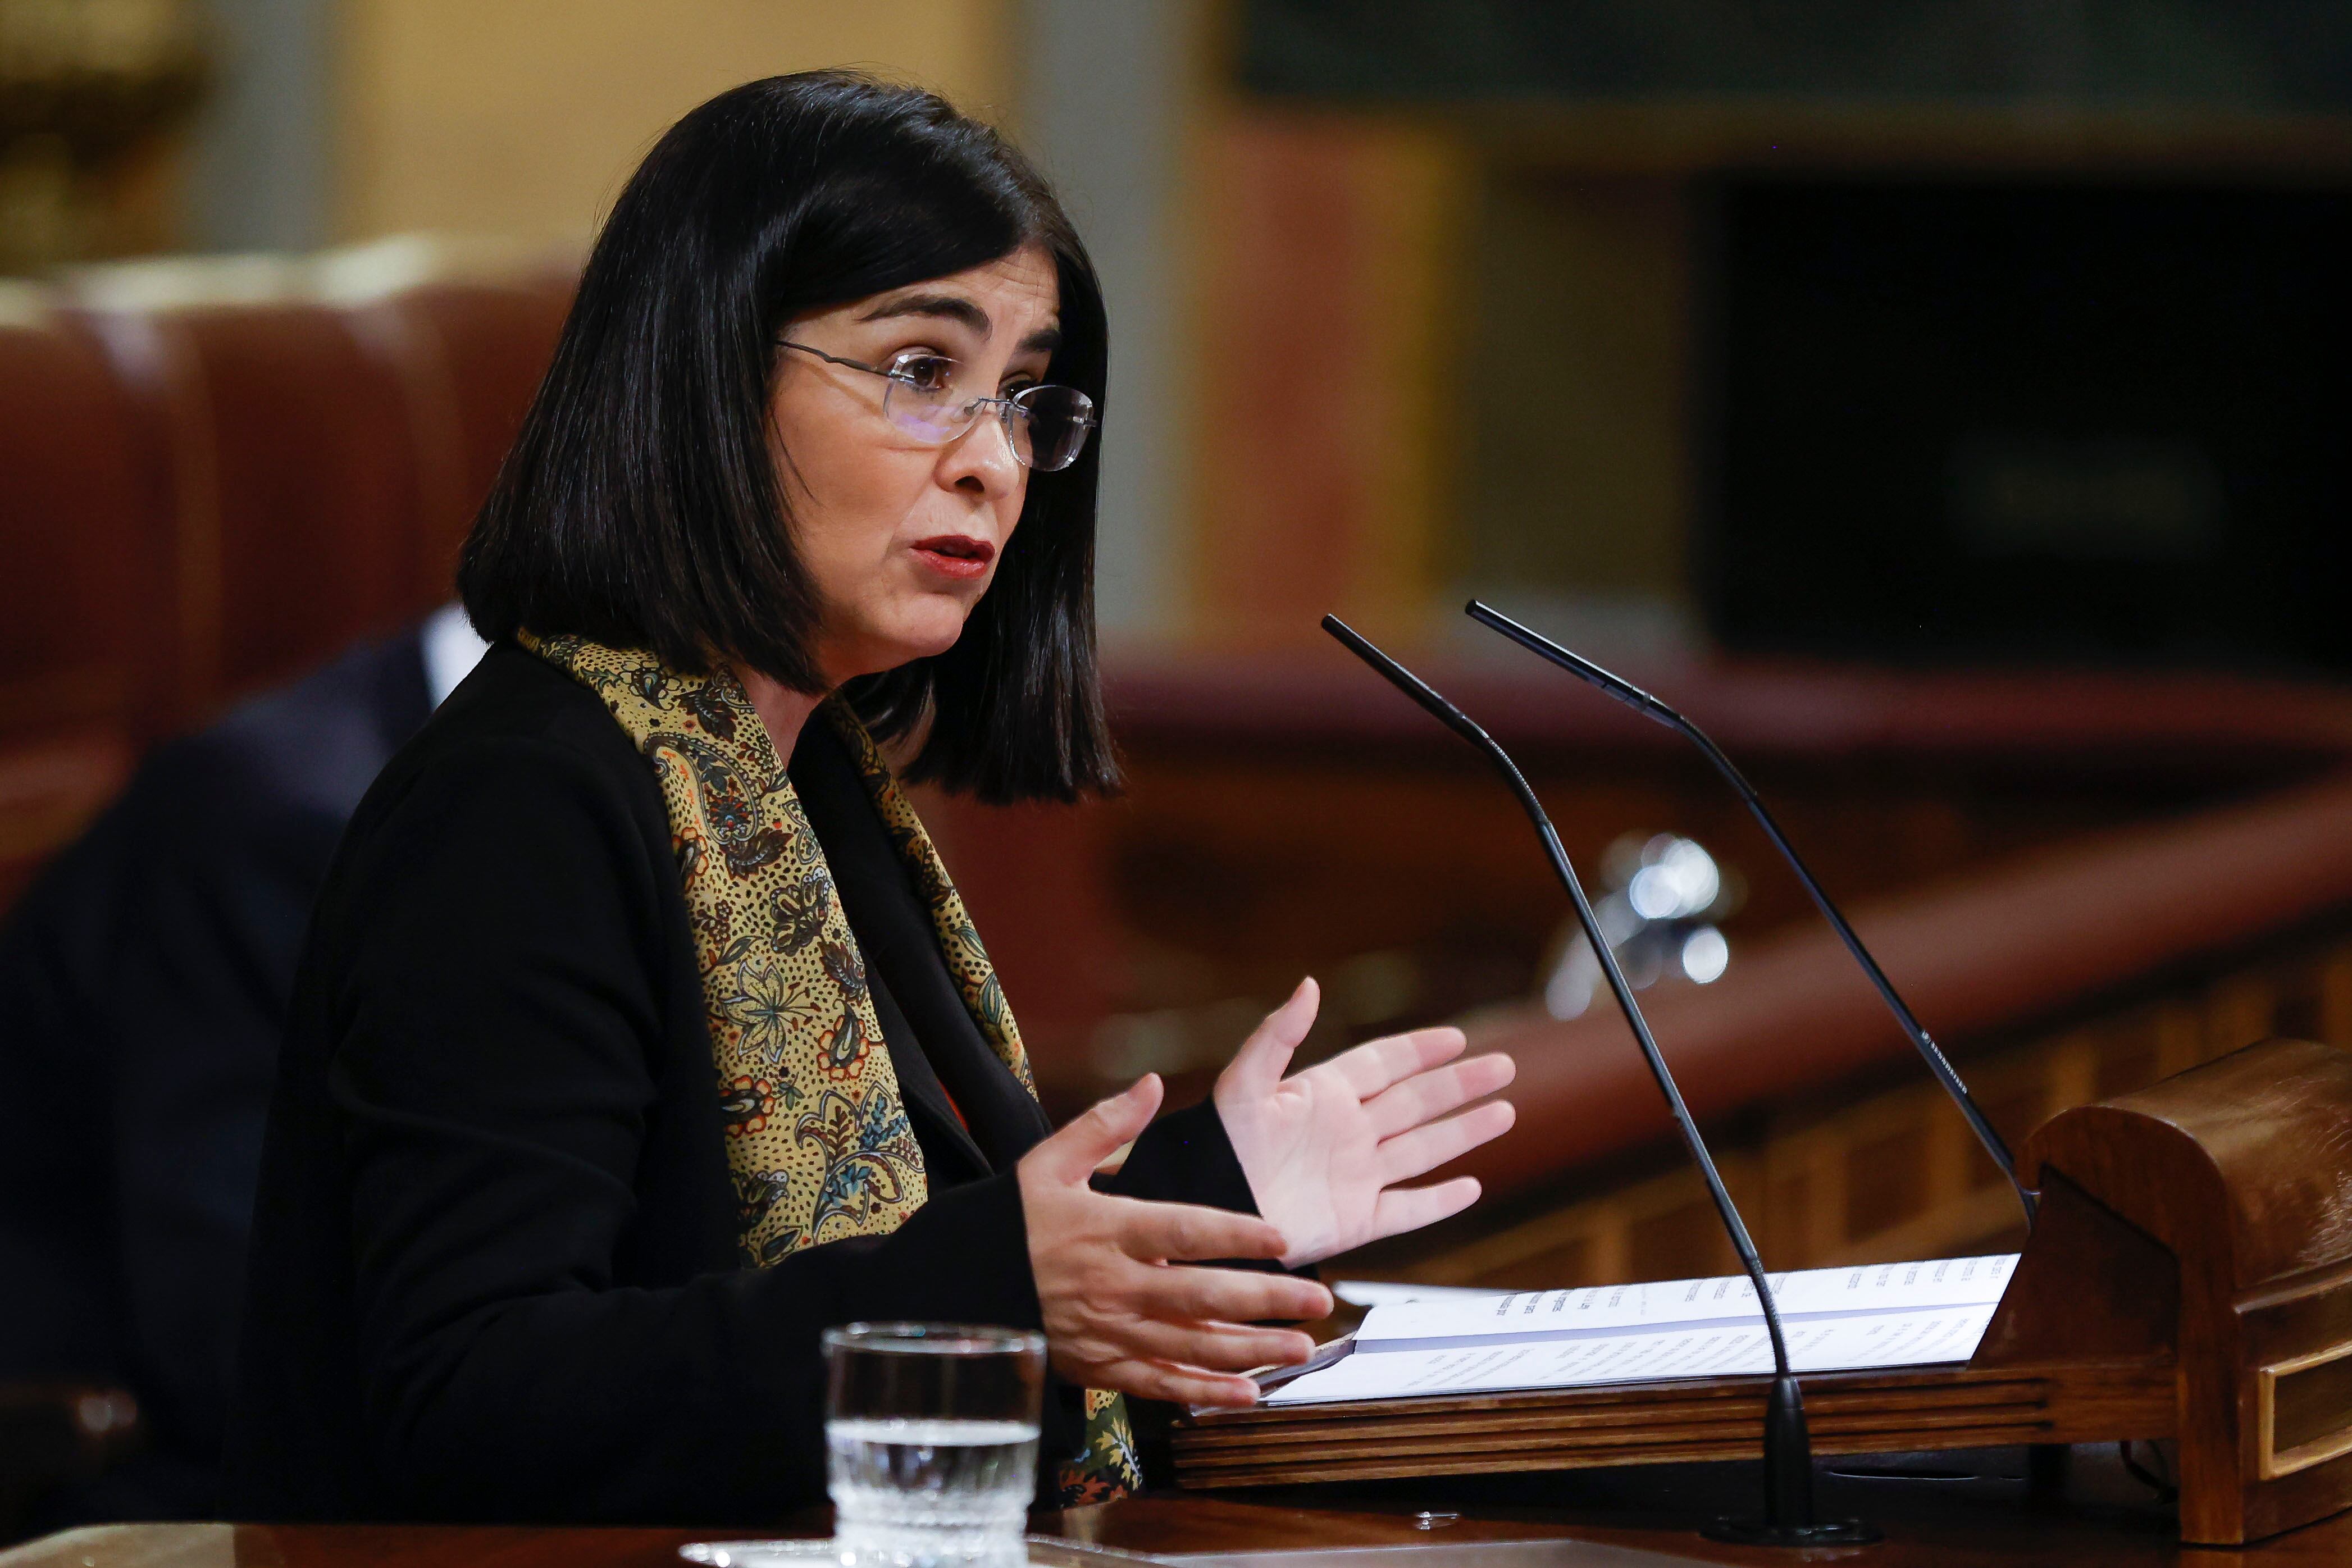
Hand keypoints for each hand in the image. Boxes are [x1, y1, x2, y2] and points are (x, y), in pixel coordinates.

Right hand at [1018, 1074, 1335, 1407]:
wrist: (952, 1289)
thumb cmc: (1008, 1221)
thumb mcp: (1046, 1163)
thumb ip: (1104, 1125)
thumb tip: (1152, 1083)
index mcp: (1104, 1230)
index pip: (1181, 1231)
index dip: (1234, 1235)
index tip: (1282, 1238)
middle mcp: (1111, 1285)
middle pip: (1199, 1296)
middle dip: (1264, 1300)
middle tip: (1319, 1299)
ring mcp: (1107, 1332)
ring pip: (1189, 1346)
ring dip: (1250, 1350)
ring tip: (1301, 1348)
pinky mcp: (1099, 1366)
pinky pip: (1158, 1383)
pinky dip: (1203, 1393)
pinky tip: (1247, 1394)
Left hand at [1215, 978, 1516, 1266]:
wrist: (1206, 1214)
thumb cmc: (1216, 1149)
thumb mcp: (1243, 1085)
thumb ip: (1276, 1036)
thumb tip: (1309, 985)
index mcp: (1323, 1095)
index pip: (1383, 1064)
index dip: (1419, 1050)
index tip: (1457, 1038)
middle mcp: (1346, 1132)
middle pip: (1415, 1102)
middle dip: (1459, 1084)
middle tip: (1503, 1066)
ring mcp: (1355, 1177)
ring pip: (1422, 1150)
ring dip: (1463, 1132)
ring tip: (1504, 1112)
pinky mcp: (1355, 1221)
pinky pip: (1407, 1209)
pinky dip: (1439, 1201)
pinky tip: (1470, 1187)